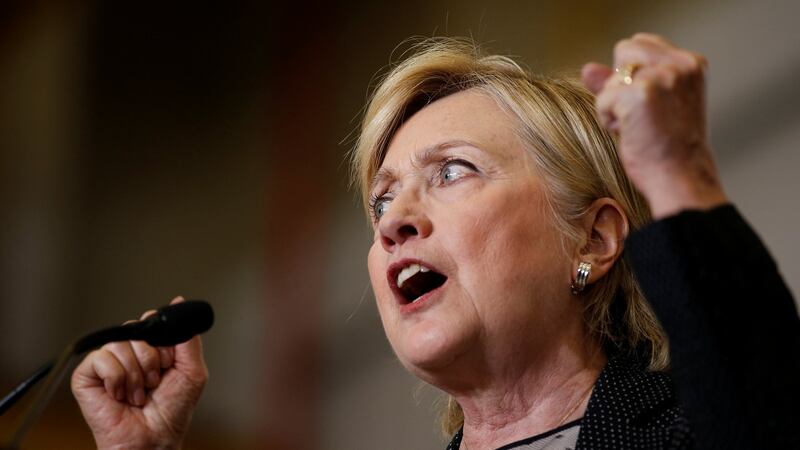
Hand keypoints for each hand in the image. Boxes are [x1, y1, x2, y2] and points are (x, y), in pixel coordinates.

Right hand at [71, 297, 207, 449]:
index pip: (151, 321)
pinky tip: (120, 395)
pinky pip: (102, 358)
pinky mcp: (87, 376)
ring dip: (136, 374)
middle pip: (136, 330)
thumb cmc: (173, 411)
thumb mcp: (192, 370)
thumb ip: (187, 337)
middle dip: (151, 359)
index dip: (160, 341)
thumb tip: (178, 301)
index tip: (166, 364)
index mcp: (150, 348)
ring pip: (119, 344)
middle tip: (153, 383)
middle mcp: (128, 353)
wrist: (154, 439)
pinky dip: (117, 378)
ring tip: (138, 394)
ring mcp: (106, 363)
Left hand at [582, 33, 727, 218]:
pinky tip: (631, 135)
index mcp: (691, 63)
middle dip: (621, 84)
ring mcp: (661, 77)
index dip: (632, 74)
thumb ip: (621, 82)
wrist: (680, 178)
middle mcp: (680, 64)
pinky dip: (609, 119)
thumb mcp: (649, 106)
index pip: (641, 44)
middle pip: (624, 51)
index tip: (646, 104)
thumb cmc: (665, 148)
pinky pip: (604, 99)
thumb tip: (587, 68)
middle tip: (641, 116)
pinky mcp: (641, 93)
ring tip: (639, 127)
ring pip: (612, 78)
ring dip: (615, 104)